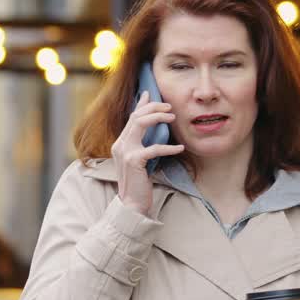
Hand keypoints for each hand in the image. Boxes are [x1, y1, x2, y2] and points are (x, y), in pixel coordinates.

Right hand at [112, 91, 184, 214]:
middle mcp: (120, 144)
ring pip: (140, 123)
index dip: (141, 104)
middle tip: (170, 107)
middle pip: (136, 116)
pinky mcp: (134, 161)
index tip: (151, 94)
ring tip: (173, 117)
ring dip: (158, 117)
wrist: (131, 205)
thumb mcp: (140, 160)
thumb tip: (153, 132)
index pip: (131, 117)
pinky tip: (180, 147)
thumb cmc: (138, 183)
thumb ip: (143, 145)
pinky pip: (153, 148)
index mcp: (120, 143)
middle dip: (154, 107)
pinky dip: (169, 147)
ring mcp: (125, 152)